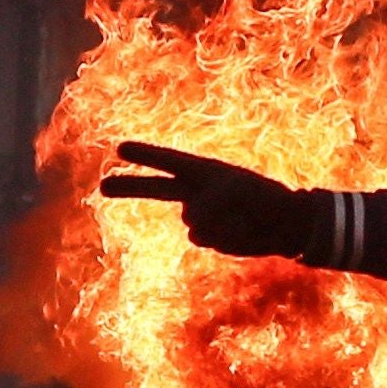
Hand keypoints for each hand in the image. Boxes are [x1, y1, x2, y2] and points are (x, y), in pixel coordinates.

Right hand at [102, 141, 321, 260]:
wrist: (285, 225)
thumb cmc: (263, 199)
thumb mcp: (236, 192)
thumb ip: (206, 203)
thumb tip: (189, 223)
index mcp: (204, 171)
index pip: (169, 160)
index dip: (144, 154)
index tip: (119, 149)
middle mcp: (197, 192)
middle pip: (156, 188)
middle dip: (129, 186)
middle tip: (101, 186)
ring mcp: (200, 216)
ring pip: (192, 222)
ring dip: (218, 222)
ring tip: (242, 217)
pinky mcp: (207, 237)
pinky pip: (203, 238)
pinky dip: (222, 237)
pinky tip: (239, 233)